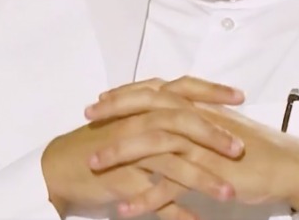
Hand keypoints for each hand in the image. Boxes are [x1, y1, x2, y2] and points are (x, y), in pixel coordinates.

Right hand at [41, 77, 245, 219]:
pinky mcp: (120, 179)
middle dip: (213, 135)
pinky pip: (152, 197)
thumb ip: (156, 114)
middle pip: (180, 123)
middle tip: (239, 149)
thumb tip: (190, 111)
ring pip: (170, 162)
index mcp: (141, 106)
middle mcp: (136, 123)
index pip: (180, 89)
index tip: (239, 97)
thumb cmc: (95, 144)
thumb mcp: (128, 123)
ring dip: (202, 179)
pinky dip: (175, 211)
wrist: (59, 166)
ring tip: (228, 194)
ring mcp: (127, 152)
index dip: (210, 91)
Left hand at [87, 81, 298, 214]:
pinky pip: (172, 186)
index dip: (126, 94)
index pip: (155, 92)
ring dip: (121, 153)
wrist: (287, 166)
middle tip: (88, 120)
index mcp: (197, 106)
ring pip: (154, 144)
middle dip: (114, 113)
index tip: (100, 100)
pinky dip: (147, 198)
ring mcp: (202, 145)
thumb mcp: (218, 127)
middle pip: (148, 109)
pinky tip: (127, 208)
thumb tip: (171, 114)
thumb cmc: (254, 148)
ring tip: (95, 164)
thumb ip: (194, 118)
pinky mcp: (209, 172)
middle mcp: (197, 119)